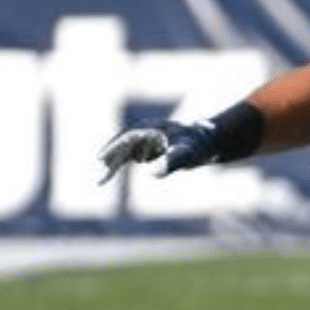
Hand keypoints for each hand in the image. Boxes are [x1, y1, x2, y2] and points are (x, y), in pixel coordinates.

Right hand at [97, 120, 225, 183]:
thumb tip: (153, 173)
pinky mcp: (151, 146)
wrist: (210, 140)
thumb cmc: (198, 146)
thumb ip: (170, 162)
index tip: (101, 159)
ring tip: (101, 180)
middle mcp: (145, 131)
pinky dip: (121, 163)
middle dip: (110, 159)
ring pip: (124, 151)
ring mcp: (147, 139)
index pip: (126, 138)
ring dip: (113, 163)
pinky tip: (112, 172)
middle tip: (100, 179)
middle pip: (122, 145)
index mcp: (150, 129)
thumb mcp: (185, 154)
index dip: (112, 148)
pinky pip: (131, 155)